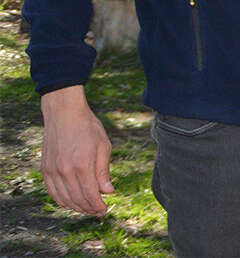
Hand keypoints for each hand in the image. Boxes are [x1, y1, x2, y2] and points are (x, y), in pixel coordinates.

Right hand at [40, 86, 113, 215]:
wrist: (64, 114)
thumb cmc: (88, 127)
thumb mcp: (103, 146)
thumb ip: (104, 171)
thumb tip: (108, 191)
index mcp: (82, 166)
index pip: (90, 195)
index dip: (98, 206)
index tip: (105, 210)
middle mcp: (65, 171)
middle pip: (77, 199)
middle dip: (89, 208)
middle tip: (98, 211)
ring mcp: (52, 171)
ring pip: (63, 198)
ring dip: (75, 207)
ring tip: (86, 208)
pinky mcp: (45, 169)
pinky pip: (52, 192)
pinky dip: (61, 200)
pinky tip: (70, 202)